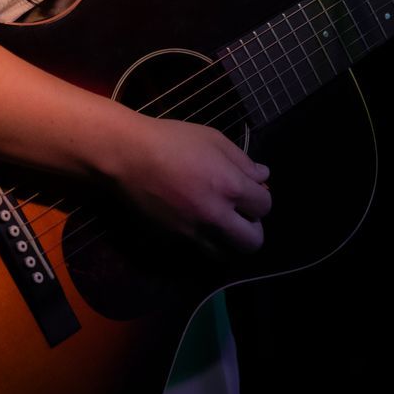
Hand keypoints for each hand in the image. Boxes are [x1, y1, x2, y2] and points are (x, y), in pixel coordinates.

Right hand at [108, 116, 271, 254]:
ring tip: (222, 223)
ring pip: (227, 254)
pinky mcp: (174, 239)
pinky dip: (207, 241)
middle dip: (254, 228)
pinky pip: (201, 250)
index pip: (264, 206)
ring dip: (231, 240)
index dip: (261, 197)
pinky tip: (199, 223)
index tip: (251, 189)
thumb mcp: (213, 139)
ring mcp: (193, 231)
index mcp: (230, 186)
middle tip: (242, 214)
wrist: (128, 156)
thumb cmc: (172, 140)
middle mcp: (216, 215)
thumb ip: (242, 161)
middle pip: (253, 242)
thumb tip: (263, 177)